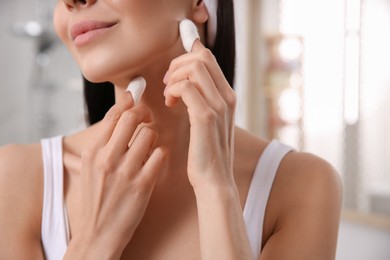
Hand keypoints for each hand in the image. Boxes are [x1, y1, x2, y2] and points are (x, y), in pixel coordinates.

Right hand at [68, 92, 166, 257]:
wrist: (99, 232)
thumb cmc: (97, 196)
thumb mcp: (90, 166)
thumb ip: (104, 141)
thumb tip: (121, 112)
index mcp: (93, 151)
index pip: (113, 114)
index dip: (128, 103)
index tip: (135, 100)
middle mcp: (107, 158)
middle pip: (132, 117)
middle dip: (143, 114)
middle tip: (147, 119)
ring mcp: (126, 171)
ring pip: (149, 134)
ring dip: (152, 137)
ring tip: (148, 146)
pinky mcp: (143, 184)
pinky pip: (160, 154)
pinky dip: (159, 154)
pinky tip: (154, 161)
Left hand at [163, 40, 236, 190]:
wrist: (214, 180)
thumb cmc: (206, 153)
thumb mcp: (208, 121)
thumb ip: (203, 99)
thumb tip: (189, 80)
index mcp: (227, 96)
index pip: (208, 57)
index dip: (187, 57)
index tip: (174, 75)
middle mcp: (226, 97)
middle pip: (202, 57)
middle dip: (178, 64)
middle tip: (168, 84)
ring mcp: (218, 106)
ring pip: (195, 67)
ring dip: (175, 78)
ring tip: (169, 96)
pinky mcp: (206, 117)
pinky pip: (187, 87)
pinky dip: (173, 91)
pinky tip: (170, 104)